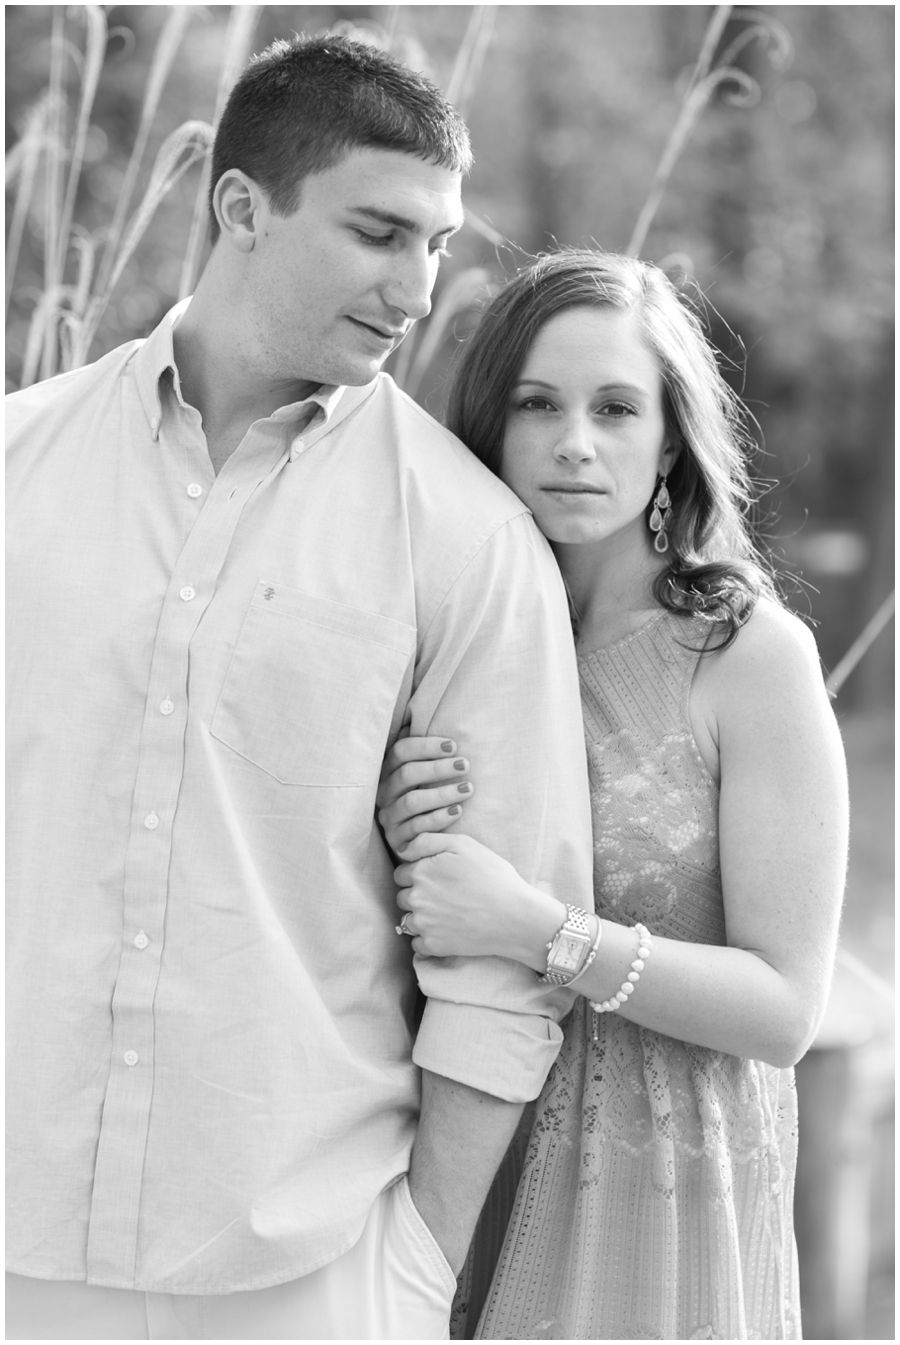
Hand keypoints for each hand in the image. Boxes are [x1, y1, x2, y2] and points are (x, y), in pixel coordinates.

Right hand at [377, 732, 473, 854]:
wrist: (417, 840)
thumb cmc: (423, 796)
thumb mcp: (418, 772)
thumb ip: (419, 748)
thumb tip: (419, 713)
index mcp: (387, 771)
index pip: (400, 751)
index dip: (426, 746)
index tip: (453, 745)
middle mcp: (384, 793)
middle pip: (407, 774)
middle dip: (438, 768)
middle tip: (464, 765)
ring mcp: (389, 817)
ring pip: (412, 801)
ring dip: (442, 793)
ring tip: (468, 788)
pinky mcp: (398, 840)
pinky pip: (417, 828)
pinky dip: (439, 818)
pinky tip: (458, 810)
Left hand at [394, 832, 562, 968]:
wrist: (515, 916)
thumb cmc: (493, 876)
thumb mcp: (463, 844)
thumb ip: (426, 840)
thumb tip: (401, 850)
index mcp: (420, 872)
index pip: (402, 873)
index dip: (420, 873)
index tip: (440, 877)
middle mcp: (415, 898)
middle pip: (403, 896)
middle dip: (418, 894)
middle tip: (446, 895)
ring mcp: (423, 924)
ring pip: (407, 920)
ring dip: (421, 917)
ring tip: (447, 913)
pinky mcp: (433, 946)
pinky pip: (417, 943)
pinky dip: (427, 939)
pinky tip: (447, 930)